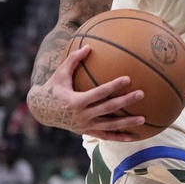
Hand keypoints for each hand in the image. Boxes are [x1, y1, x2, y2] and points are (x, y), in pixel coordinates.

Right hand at [27, 44, 145, 141]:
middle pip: (107, 109)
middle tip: (141, 94)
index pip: (98, 93)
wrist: (41, 111)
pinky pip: (105, 136)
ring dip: (126, 123)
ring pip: (109, 125)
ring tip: (143, 119)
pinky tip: (133, 136)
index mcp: (75, 101)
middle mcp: (81, 116)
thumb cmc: (53, 88)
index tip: (127, 79)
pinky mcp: (86, 132)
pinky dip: (119, 137)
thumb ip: (73, 60)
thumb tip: (88, 46)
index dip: (113, 86)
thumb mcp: (60, 74)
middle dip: (125, 102)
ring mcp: (85, 126)